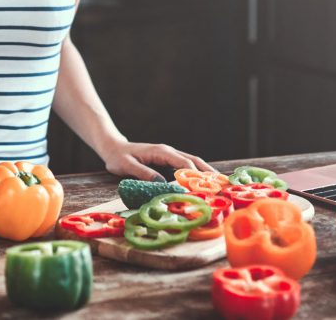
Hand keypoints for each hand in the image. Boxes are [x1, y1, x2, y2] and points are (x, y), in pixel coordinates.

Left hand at [102, 140, 216, 181]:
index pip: (183, 163)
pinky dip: (197, 172)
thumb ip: (143, 173)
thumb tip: (162, 183)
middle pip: (194, 160)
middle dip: (208, 172)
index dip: (194, 175)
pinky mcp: (168, 159)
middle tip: (222, 185)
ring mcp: (169, 154)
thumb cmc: (118, 157)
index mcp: (161, 152)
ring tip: (219, 183)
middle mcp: (168, 151)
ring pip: (193, 161)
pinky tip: (204, 181)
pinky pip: (186, 164)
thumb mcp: (127, 166)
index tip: (204, 187)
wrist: (113, 147)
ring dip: (206, 171)